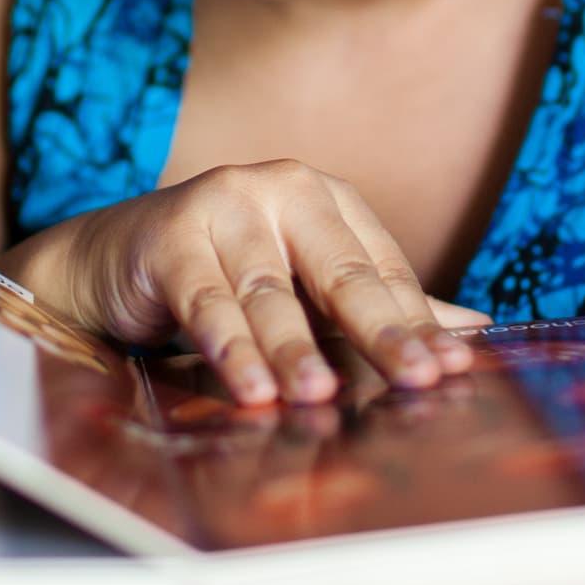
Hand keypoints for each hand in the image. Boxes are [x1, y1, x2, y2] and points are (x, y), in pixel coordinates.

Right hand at [24, 159, 485, 405]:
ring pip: (270, 293)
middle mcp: (280, 189)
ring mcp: (222, 204)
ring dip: (294, 350)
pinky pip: (206, 301)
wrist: (110, 260)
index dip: (415, 323)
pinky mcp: (170, 234)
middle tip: (416, 379)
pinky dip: (229, 347)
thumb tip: (474, 331)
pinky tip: (248, 388)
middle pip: (340, 273)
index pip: (381, 270)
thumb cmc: (222, 272)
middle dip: (381, 332)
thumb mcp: (303, 287)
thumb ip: (377, 307)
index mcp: (325, 199)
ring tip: (320, 395)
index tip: (447, 370)